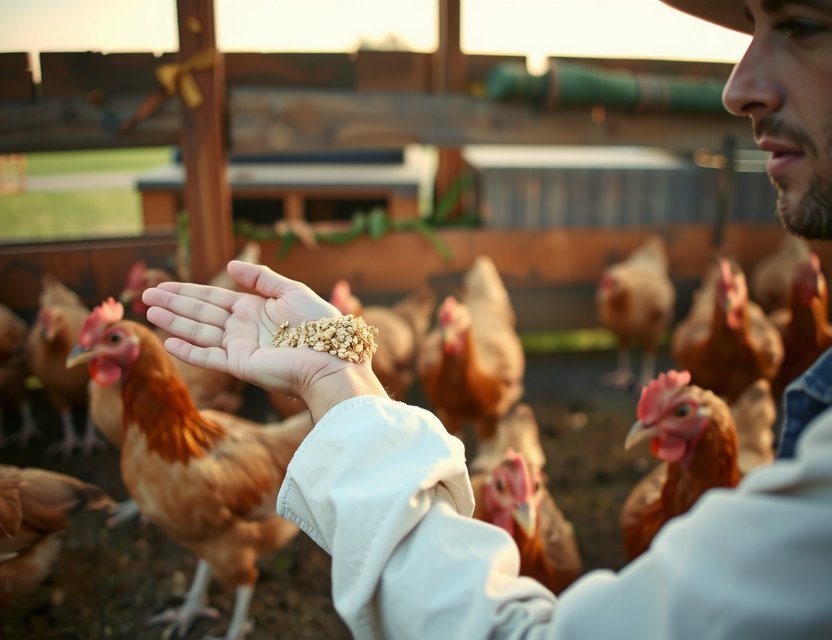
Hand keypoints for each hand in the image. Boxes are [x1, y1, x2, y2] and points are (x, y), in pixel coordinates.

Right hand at [141, 260, 386, 421]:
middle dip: (173, 304)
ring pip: (199, 332)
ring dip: (174, 322)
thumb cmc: (318, 324)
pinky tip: (168, 342)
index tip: (161, 286)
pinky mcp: (240, 366)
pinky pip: (209, 357)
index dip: (187, 292)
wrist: (331, 357)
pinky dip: (189, 350)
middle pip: (200, 313)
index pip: (212, 298)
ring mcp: (239, 348)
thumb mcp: (291, 290)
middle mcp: (242, 329)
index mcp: (254, 310)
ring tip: (149, 311)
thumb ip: (261, 278)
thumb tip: (230, 265)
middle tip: (145, 295)